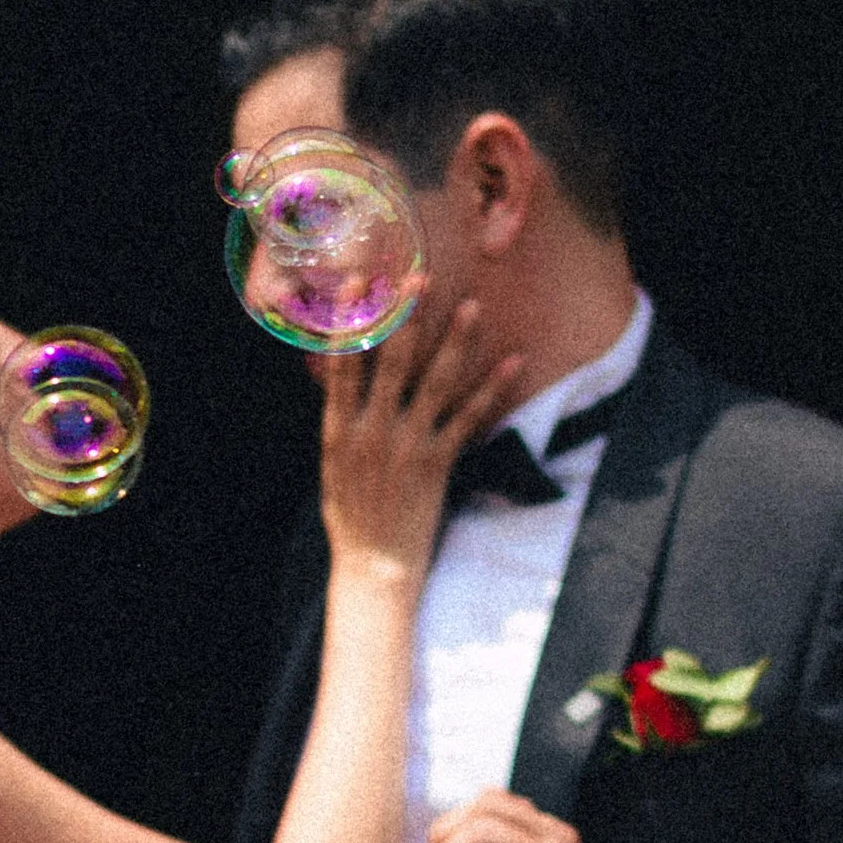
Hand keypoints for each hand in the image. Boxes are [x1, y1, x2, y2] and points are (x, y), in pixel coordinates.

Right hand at [316, 296, 515, 603]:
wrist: (374, 565)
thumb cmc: (350, 514)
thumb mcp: (332, 463)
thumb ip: (340, 418)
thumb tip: (341, 377)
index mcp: (338, 428)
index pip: (344, 364)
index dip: (353, 321)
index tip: (361, 283)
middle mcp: (372, 430)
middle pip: (393, 362)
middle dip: (408, 316)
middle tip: (422, 276)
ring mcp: (407, 445)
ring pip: (435, 383)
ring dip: (456, 341)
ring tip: (472, 307)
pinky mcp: (438, 462)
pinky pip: (470, 418)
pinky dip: (492, 389)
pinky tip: (511, 362)